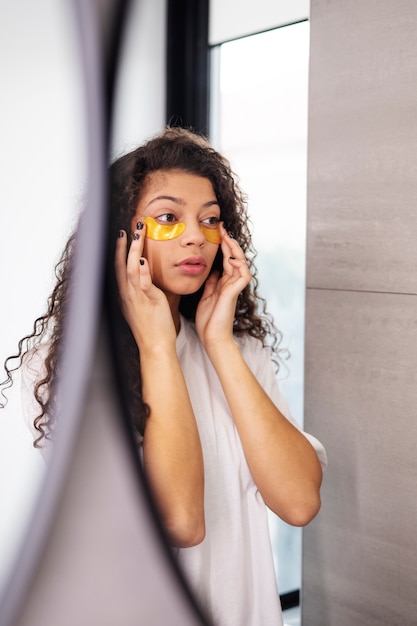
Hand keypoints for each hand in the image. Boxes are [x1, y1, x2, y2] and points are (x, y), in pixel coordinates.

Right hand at [114, 224, 175, 350]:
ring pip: (131, 269)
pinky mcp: (148, 302)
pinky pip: (143, 284)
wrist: (155, 347)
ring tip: (137, 235)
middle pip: (121, 265)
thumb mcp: (144, 306)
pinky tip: (144, 259)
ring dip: (133, 251)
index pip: (120, 268)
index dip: (121, 251)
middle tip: (127, 228)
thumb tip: (149, 279)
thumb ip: (145, 291)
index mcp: (126, 295)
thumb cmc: (153, 328)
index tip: (123, 236)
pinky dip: (142, 271)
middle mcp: (128, 294)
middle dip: (124, 246)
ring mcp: (136, 298)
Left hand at [195, 223, 250, 347]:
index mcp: (224, 282)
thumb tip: (212, 269)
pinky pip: (243, 276)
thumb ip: (211, 282)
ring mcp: (234, 288)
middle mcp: (231, 283)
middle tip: (222, 227)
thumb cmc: (208, 320)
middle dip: (229, 241)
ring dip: (234, 249)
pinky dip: (239, 265)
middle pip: (235, 257)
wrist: (212, 337)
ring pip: (241, 263)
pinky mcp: (234, 294)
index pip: (226, 258)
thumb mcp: (206, 295)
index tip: (216, 230)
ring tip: (227, 237)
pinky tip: (230, 257)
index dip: (223, 244)